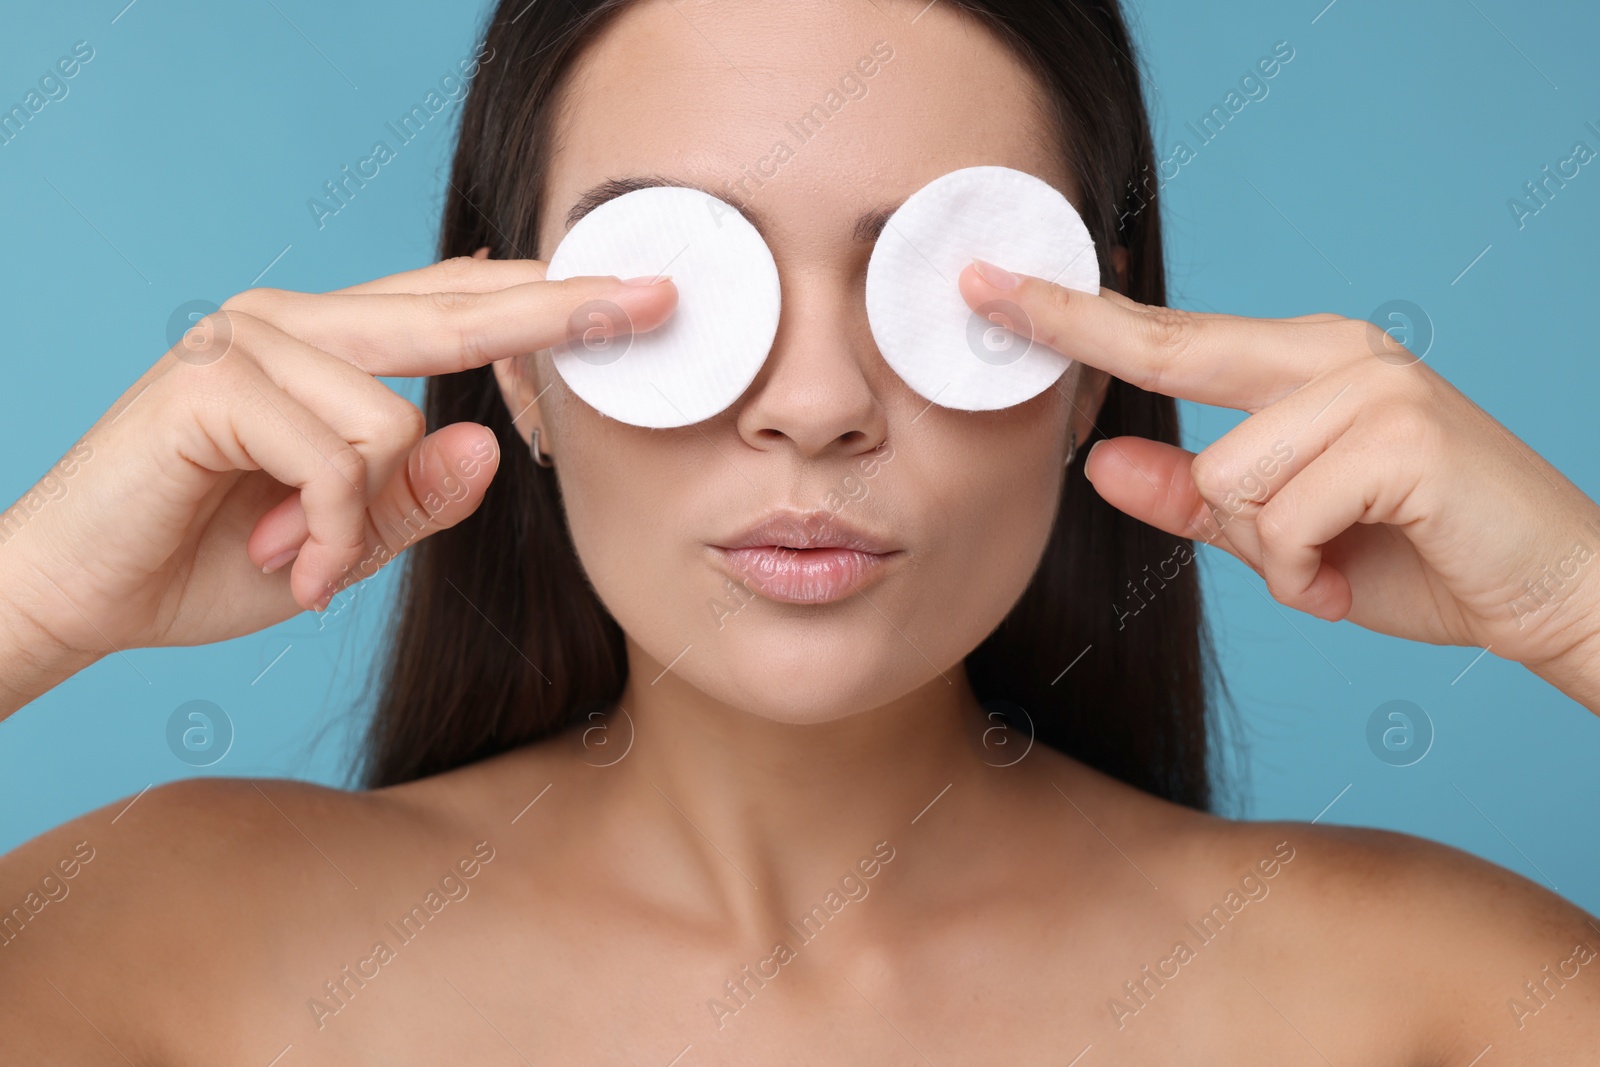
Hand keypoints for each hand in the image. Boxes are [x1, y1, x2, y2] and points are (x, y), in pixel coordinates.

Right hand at [0, 253, 676, 710]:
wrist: (79, 596)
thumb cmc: (213, 559)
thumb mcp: (352, 538)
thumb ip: (419, 493)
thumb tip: (493, 446)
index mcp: (328, 342)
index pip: (455, 305)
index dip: (549, 301)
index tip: (638, 298)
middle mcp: (291, 319)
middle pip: (454, 307)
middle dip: (561, 313)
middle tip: (654, 303)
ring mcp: (246, 339)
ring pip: (391, 415)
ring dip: (365, 521)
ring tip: (312, 562)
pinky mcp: (210, 382)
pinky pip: (335, 457)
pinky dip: (330, 531)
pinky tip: (292, 562)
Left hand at [960, 258, 1599, 703]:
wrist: (1554, 592)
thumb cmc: (1418, 556)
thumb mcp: (1283, 537)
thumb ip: (1196, 499)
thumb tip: (1100, 464)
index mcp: (1305, 367)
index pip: (1170, 336)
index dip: (1073, 313)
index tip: (991, 283)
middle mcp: (1336, 355)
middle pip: (1173, 348)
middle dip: (1071, 324)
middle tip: (978, 283)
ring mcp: (1373, 385)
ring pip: (1231, 475)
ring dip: (1269, 551)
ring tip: (1331, 564)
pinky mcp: (1403, 433)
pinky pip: (1285, 518)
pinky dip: (1307, 574)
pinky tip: (1352, 577)